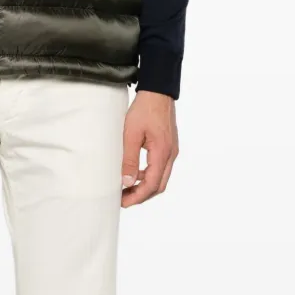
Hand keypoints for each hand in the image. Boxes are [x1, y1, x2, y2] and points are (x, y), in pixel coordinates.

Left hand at [121, 90, 178, 207]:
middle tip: (123, 199)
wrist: (158, 92)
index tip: (122, 202)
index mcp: (162, 153)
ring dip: (144, 186)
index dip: (137, 197)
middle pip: (159, 186)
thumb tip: (127, 182)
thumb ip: (129, 159)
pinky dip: (148, 175)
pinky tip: (135, 173)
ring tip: (126, 188)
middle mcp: (171, 155)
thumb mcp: (131, 134)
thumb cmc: (144, 109)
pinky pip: (160, 168)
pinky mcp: (169, 147)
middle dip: (141, 196)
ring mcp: (172, 151)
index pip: (152, 185)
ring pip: (160, 178)